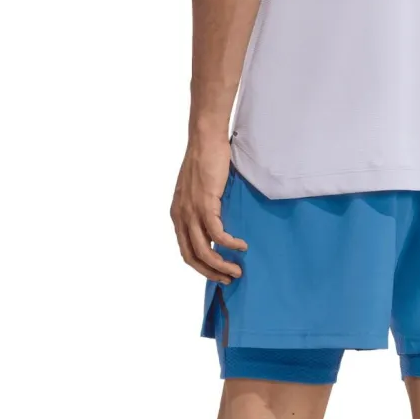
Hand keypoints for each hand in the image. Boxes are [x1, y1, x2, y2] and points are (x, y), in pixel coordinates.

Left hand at [170, 138, 246, 282]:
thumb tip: (219, 231)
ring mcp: (191, 211)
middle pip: (193, 257)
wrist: (205, 139)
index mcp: (178, 216)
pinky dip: (230, 244)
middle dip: (212, 273)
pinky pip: (217, 234)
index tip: (218, 274)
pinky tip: (242, 246)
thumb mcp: (201, 193)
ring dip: (222, 265)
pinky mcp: (204, 204)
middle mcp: (181, 216)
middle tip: (230, 279)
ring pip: (204, 251)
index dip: (202, 268)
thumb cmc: (206, 162)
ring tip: (238, 270)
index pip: (186, 252)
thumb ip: (205, 213)